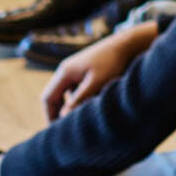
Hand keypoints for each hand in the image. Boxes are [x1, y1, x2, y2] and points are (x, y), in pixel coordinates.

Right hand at [41, 23, 155, 120]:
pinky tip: (93, 106)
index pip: (48, 98)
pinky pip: (77, 88)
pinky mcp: (86, 70)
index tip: (56, 131)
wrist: (128, 44)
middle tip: (66, 131)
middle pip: (55, 96)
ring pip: (67, 93)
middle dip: (58, 113)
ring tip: (81, 120)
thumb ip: (79, 100)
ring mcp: (76, 69)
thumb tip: (63, 117)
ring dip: (71, 106)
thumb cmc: (112, 62)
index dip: (50, 116)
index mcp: (65, 72)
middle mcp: (67, 70)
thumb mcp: (96, 84)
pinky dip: (81, 99)